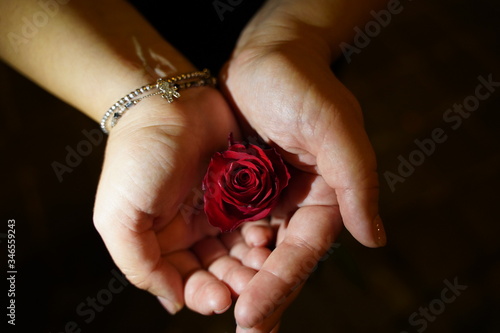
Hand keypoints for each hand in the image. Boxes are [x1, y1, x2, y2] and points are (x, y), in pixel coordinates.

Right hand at [93, 87, 257, 314]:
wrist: (169, 101)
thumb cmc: (139, 156)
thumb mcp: (119, 215)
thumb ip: (138, 262)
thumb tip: (172, 300)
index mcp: (161, 240)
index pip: (184, 281)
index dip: (202, 294)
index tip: (220, 299)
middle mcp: (192, 230)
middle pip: (217, 270)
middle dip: (233, 284)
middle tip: (248, 290)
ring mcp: (220, 210)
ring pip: (240, 250)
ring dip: (251, 265)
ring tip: (262, 268)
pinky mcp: (243, 191)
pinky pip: (257, 221)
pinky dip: (262, 235)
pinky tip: (266, 238)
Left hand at [220, 22, 385, 330]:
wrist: (266, 57)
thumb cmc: (303, 87)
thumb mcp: (335, 128)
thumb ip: (357, 182)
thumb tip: (374, 239)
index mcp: (323, 199)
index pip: (302, 254)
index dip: (279, 287)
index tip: (252, 317)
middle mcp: (293, 206)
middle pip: (275, 263)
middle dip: (256, 296)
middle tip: (237, 327)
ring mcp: (263, 199)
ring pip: (248, 253)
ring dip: (232, 281)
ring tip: (210, 305)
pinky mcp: (236, 189)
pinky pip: (225, 227)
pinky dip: (215, 251)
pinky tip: (199, 271)